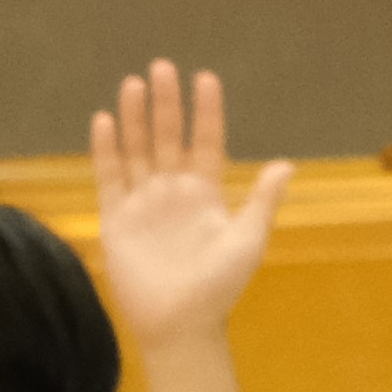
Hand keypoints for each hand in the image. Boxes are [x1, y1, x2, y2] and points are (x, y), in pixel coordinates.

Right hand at [90, 61, 290, 349]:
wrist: (180, 324)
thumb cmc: (218, 286)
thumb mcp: (248, 240)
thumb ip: (262, 201)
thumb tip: (286, 164)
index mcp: (206, 192)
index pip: (205, 141)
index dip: (206, 111)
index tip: (205, 78)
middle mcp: (172, 191)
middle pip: (167, 137)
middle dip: (164, 103)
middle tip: (161, 67)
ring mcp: (143, 203)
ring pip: (136, 150)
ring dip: (134, 118)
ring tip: (132, 83)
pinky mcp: (116, 220)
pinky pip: (109, 178)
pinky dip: (106, 150)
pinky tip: (104, 121)